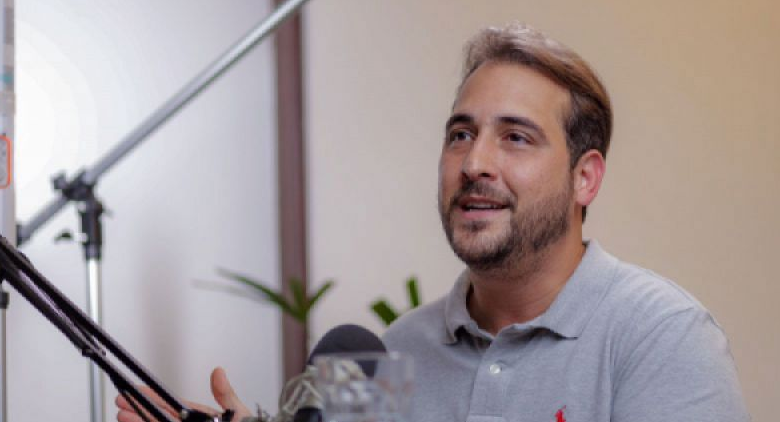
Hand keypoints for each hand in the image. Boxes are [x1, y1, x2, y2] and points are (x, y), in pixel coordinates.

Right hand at [116, 367, 252, 421]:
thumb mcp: (239, 413)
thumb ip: (226, 395)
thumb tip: (218, 371)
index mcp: (201, 417)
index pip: (172, 406)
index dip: (153, 399)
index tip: (138, 392)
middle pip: (159, 418)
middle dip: (139, 411)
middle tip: (121, 404)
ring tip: (122, 416)